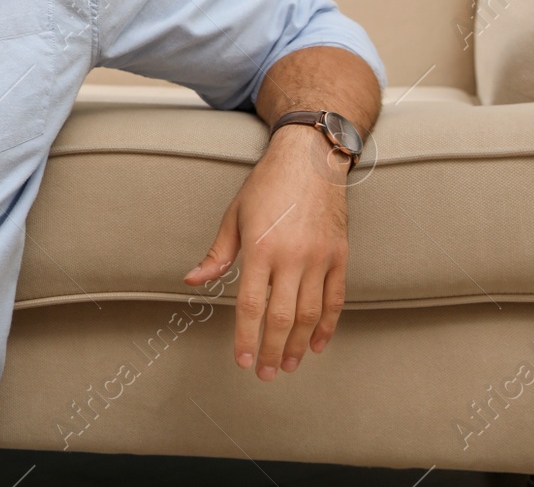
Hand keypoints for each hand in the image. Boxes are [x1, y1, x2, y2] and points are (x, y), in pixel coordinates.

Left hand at [181, 125, 349, 379]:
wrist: (310, 159)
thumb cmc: (266, 185)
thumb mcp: (233, 215)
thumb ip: (217, 254)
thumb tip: (193, 280)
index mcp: (261, 248)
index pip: (251, 306)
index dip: (246, 338)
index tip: (243, 361)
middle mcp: (292, 257)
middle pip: (282, 317)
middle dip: (273, 350)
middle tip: (266, 374)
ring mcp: (320, 258)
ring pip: (310, 314)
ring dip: (300, 345)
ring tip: (289, 365)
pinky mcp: (340, 256)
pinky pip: (335, 299)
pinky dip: (328, 325)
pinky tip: (318, 344)